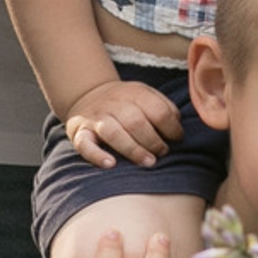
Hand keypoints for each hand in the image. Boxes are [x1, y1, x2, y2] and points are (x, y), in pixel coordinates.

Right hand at [59, 78, 183, 170]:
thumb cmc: (125, 103)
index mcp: (134, 93)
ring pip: (113, 133)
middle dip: (154, 141)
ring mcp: (95, 118)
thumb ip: (164, 108)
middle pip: (136, 122)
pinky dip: (97, 155)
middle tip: (162, 153)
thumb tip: (178, 128)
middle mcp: (114, 104)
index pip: (158, 110)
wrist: (87, 94)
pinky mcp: (79, 132)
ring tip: (148, 162)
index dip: (171, 128)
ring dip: (134, 149)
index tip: (177, 139)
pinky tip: (111, 164)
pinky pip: (85, 144)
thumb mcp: (145, 95)